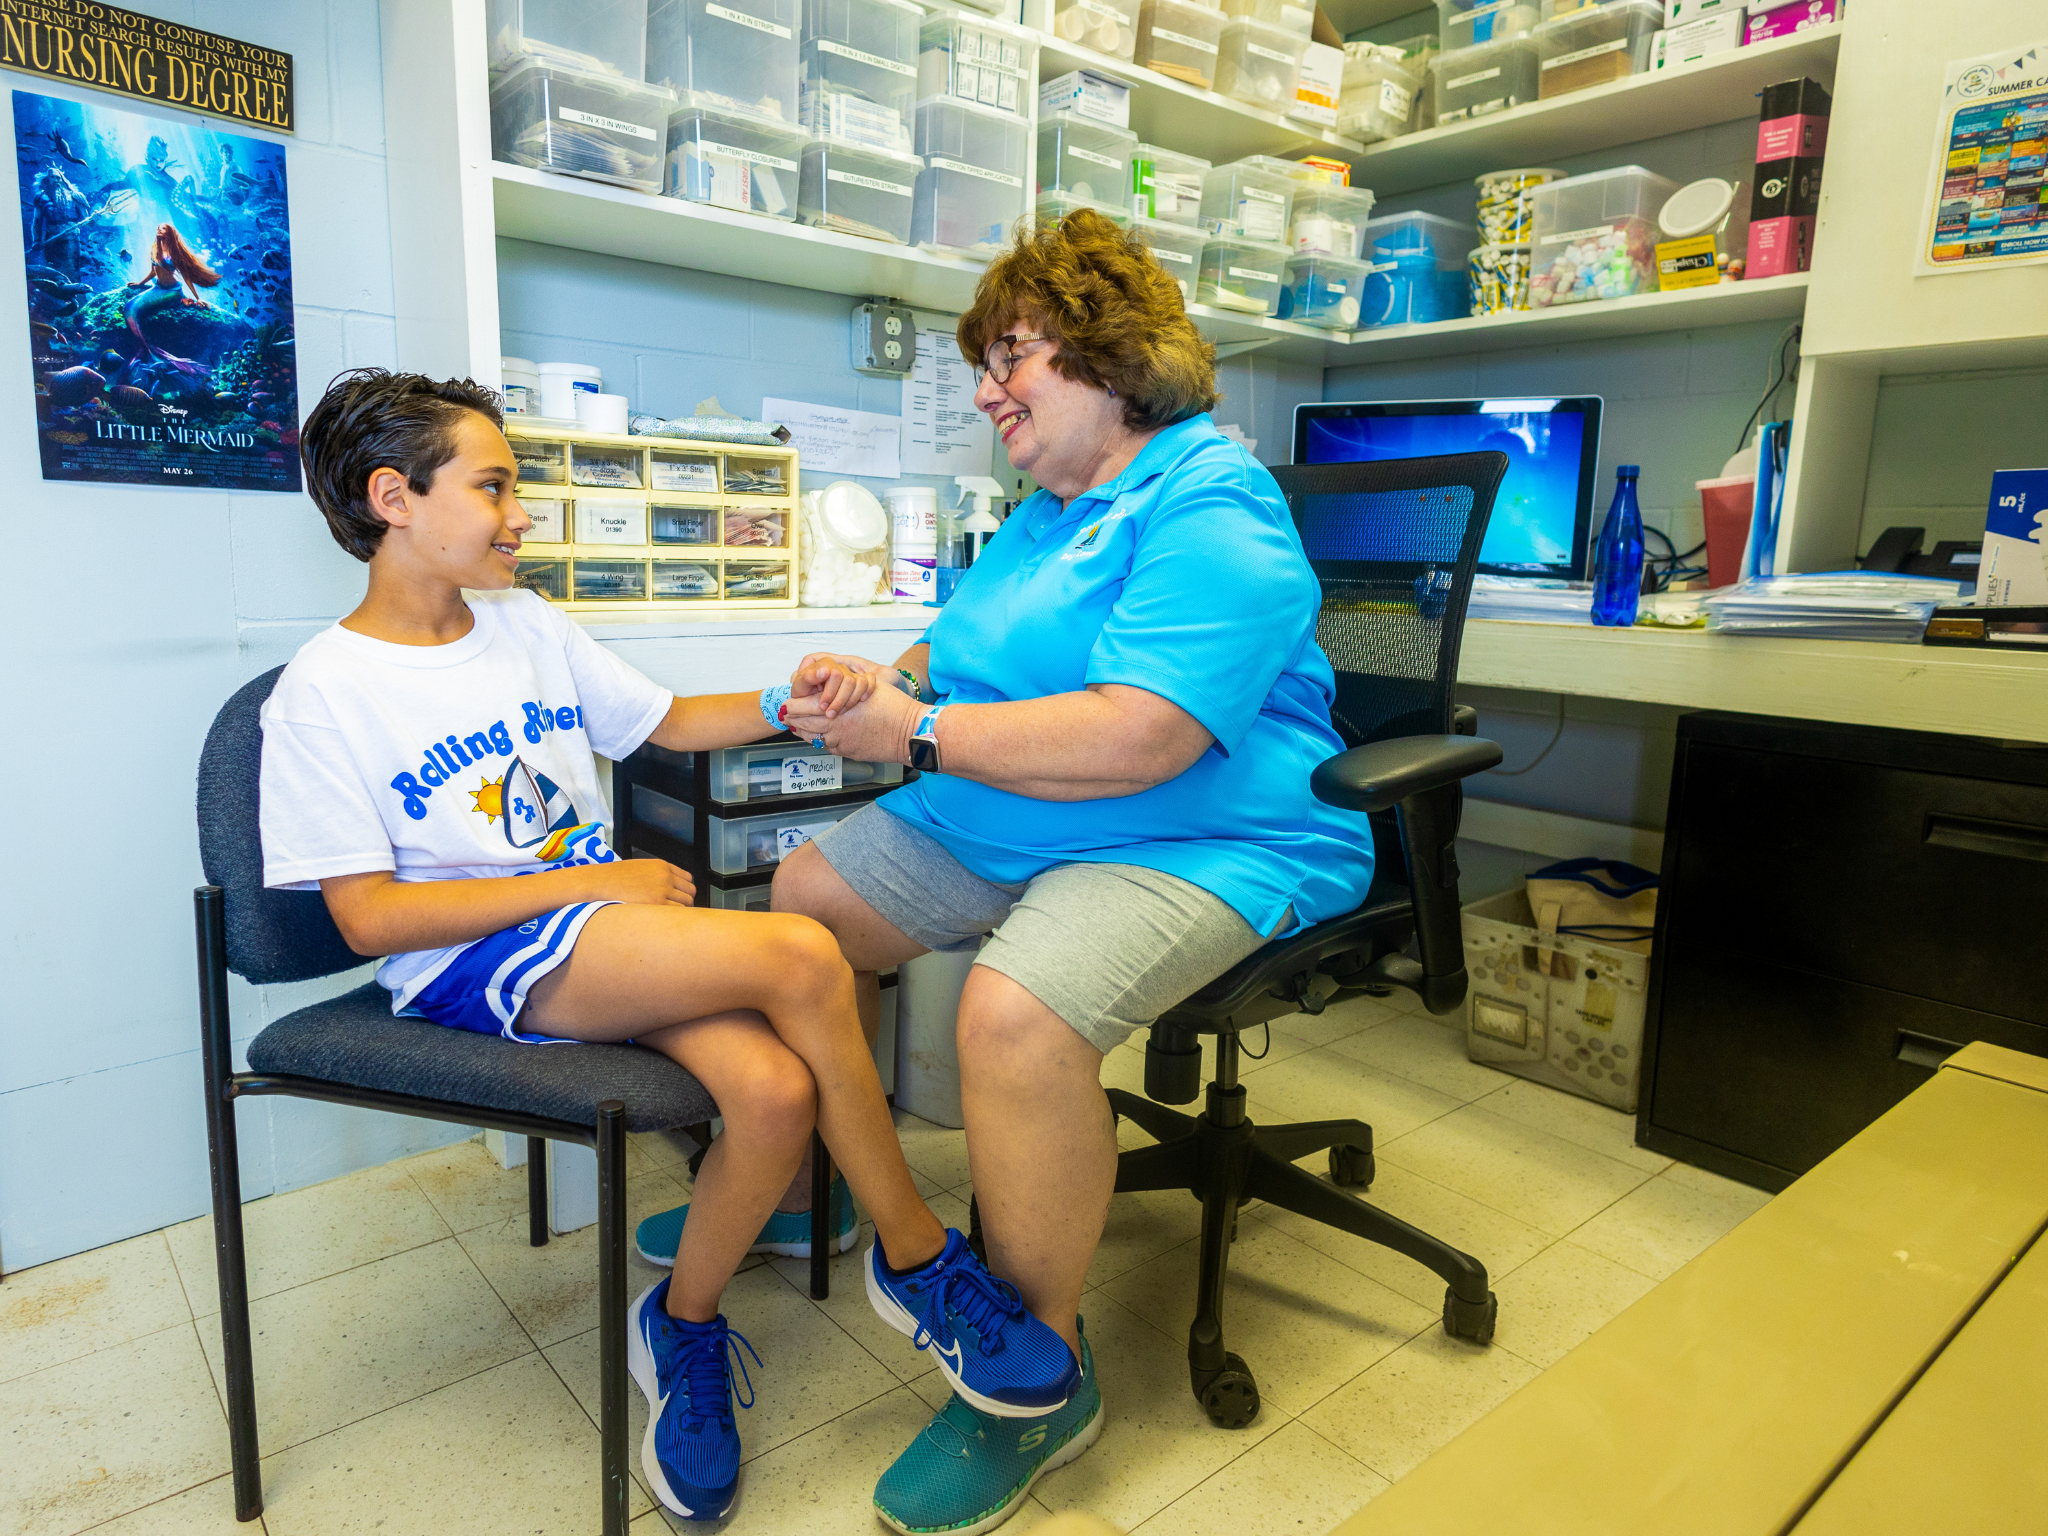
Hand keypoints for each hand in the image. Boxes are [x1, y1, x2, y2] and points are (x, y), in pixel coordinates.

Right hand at [585, 857, 694, 907]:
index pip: (688, 878)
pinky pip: (676, 912)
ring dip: (681, 911)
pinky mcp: (656, 903)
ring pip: (686, 903)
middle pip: (690, 892)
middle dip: (685, 901)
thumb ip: (658, 875)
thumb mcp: (641, 868)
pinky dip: (674, 917)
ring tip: (669, 917)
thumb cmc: (616, 877)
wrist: (601, 881)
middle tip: (676, 909)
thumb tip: (669, 887)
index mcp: (662, 866)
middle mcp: (666, 877)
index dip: (685, 890)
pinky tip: (665, 921)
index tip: (681, 896)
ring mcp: (662, 890)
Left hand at [783, 681, 923, 764]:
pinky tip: (822, 735)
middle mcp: (835, 729)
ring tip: (799, 725)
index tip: (785, 704)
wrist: (910, 733)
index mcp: (836, 709)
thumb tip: (831, 679)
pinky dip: (822, 740)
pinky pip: (829, 747)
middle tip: (786, 715)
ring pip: (814, 738)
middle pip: (803, 725)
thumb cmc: (894, 707)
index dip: (791, 706)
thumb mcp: (868, 685)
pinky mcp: (849, 753)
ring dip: (807, 731)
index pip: (801, 708)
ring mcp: (841, 744)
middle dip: (793, 719)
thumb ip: (846, 684)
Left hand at [788, 656, 876, 717]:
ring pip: (860, 683)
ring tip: (838, 713)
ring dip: (850, 701)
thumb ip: (808, 678)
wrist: (805, 701)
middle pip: (849, 680)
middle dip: (839, 700)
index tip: (822, 706)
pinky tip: (859, 702)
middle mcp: (838, 666)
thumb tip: (825, 671)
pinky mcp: (858, 679)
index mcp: (823, 663)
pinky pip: (869, 681)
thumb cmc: (803, 694)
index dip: (829, 692)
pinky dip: (866, 692)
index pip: (835, 674)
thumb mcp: (799, 688)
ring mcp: (849, 672)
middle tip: (829, 713)